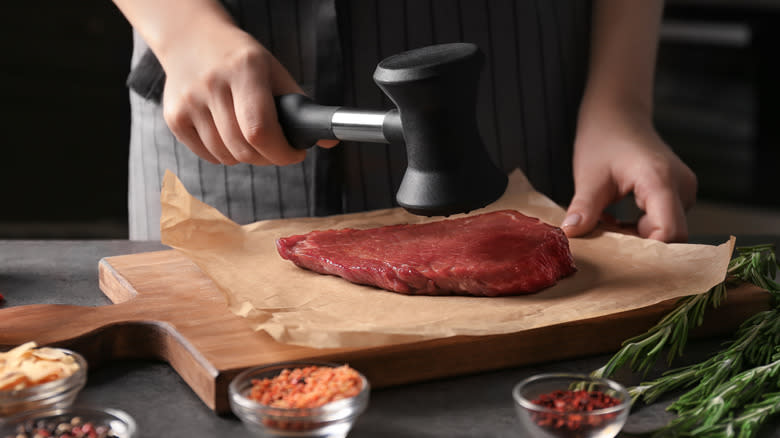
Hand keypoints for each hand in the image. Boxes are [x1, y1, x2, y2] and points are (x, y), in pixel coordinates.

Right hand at [160, 25, 333, 165]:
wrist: (191, 39)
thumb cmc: (242, 60)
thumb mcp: (275, 71)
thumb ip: (301, 106)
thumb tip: (330, 141)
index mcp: (245, 70)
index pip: (260, 130)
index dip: (282, 152)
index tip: (295, 154)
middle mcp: (213, 85)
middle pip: (244, 149)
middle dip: (269, 157)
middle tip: (276, 148)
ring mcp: (189, 102)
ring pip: (227, 157)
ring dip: (246, 156)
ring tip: (250, 137)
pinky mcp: (174, 117)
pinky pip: (208, 156)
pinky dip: (224, 155)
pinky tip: (228, 134)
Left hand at [562, 108, 696, 241]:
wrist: (618, 114)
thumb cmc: (603, 138)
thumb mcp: (589, 175)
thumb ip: (584, 208)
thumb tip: (570, 235)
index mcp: (661, 180)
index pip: (669, 232)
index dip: (648, 252)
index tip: (617, 258)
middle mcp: (681, 187)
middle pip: (671, 236)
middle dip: (639, 248)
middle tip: (605, 247)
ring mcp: (683, 191)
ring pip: (667, 231)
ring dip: (637, 239)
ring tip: (606, 231)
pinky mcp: (677, 194)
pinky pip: (663, 222)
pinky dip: (640, 230)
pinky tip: (615, 223)